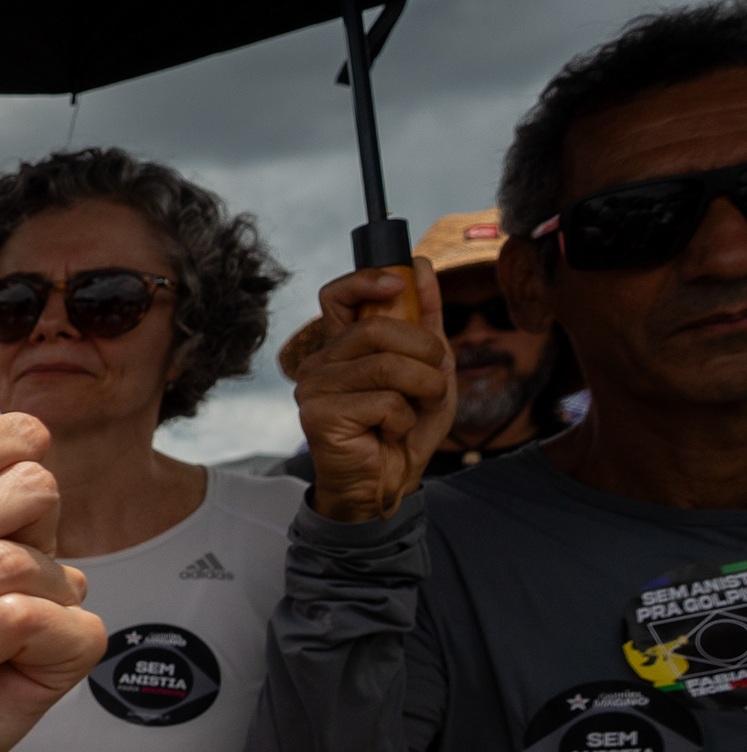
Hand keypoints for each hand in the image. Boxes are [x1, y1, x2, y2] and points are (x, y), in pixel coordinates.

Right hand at [294, 261, 453, 523]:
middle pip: (374, 328)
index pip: (337, 296)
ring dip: (423, 388)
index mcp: (342, 348)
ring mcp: (314, 389)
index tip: (400, 281)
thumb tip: (424, 267)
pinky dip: (403, 419)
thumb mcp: (428, 369)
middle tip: (437, 374)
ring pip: (385, 366)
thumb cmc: (402, 429)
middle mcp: (320, 363)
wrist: (386, 484)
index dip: (366, 280)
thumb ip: (425, 323)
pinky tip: (390, 432)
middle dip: (424, 349)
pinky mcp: (319, 416)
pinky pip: (382, 402)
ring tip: (420, 407)